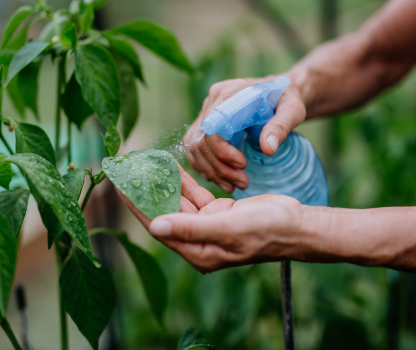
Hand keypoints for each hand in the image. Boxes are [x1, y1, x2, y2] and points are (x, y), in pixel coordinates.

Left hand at [117, 164, 303, 272]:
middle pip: (165, 212)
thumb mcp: (227, 228)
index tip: (120, 186)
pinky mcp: (218, 212)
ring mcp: (208, 225)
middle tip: (128, 170)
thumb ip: (191, 228)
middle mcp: (198, 239)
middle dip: (147, 192)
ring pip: (179, 201)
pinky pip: (195, 195)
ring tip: (145, 164)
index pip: (159, 225)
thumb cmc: (266, 231)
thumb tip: (155, 225)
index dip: (138, 206)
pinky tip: (172, 166)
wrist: (296, 226)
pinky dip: (184, 181)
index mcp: (197, 250)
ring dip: (164, 183)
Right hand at [183, 75, 305, 192]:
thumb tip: (267, 149)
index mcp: (229, 92)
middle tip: (242, 183)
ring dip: (211, 171)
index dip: (222, 151)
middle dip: (219, 167)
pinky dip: (205, 167)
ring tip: (233, 186)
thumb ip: (281, 126)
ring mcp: (206, 112)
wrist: (280, 95)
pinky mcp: (205, 124)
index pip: (211, 127)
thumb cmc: (287, 99)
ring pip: (195, 147)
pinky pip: (195, 149)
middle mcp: (212, 100)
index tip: (243, 165)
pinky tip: (221, 179)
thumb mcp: (292, 110)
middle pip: (201, 140)